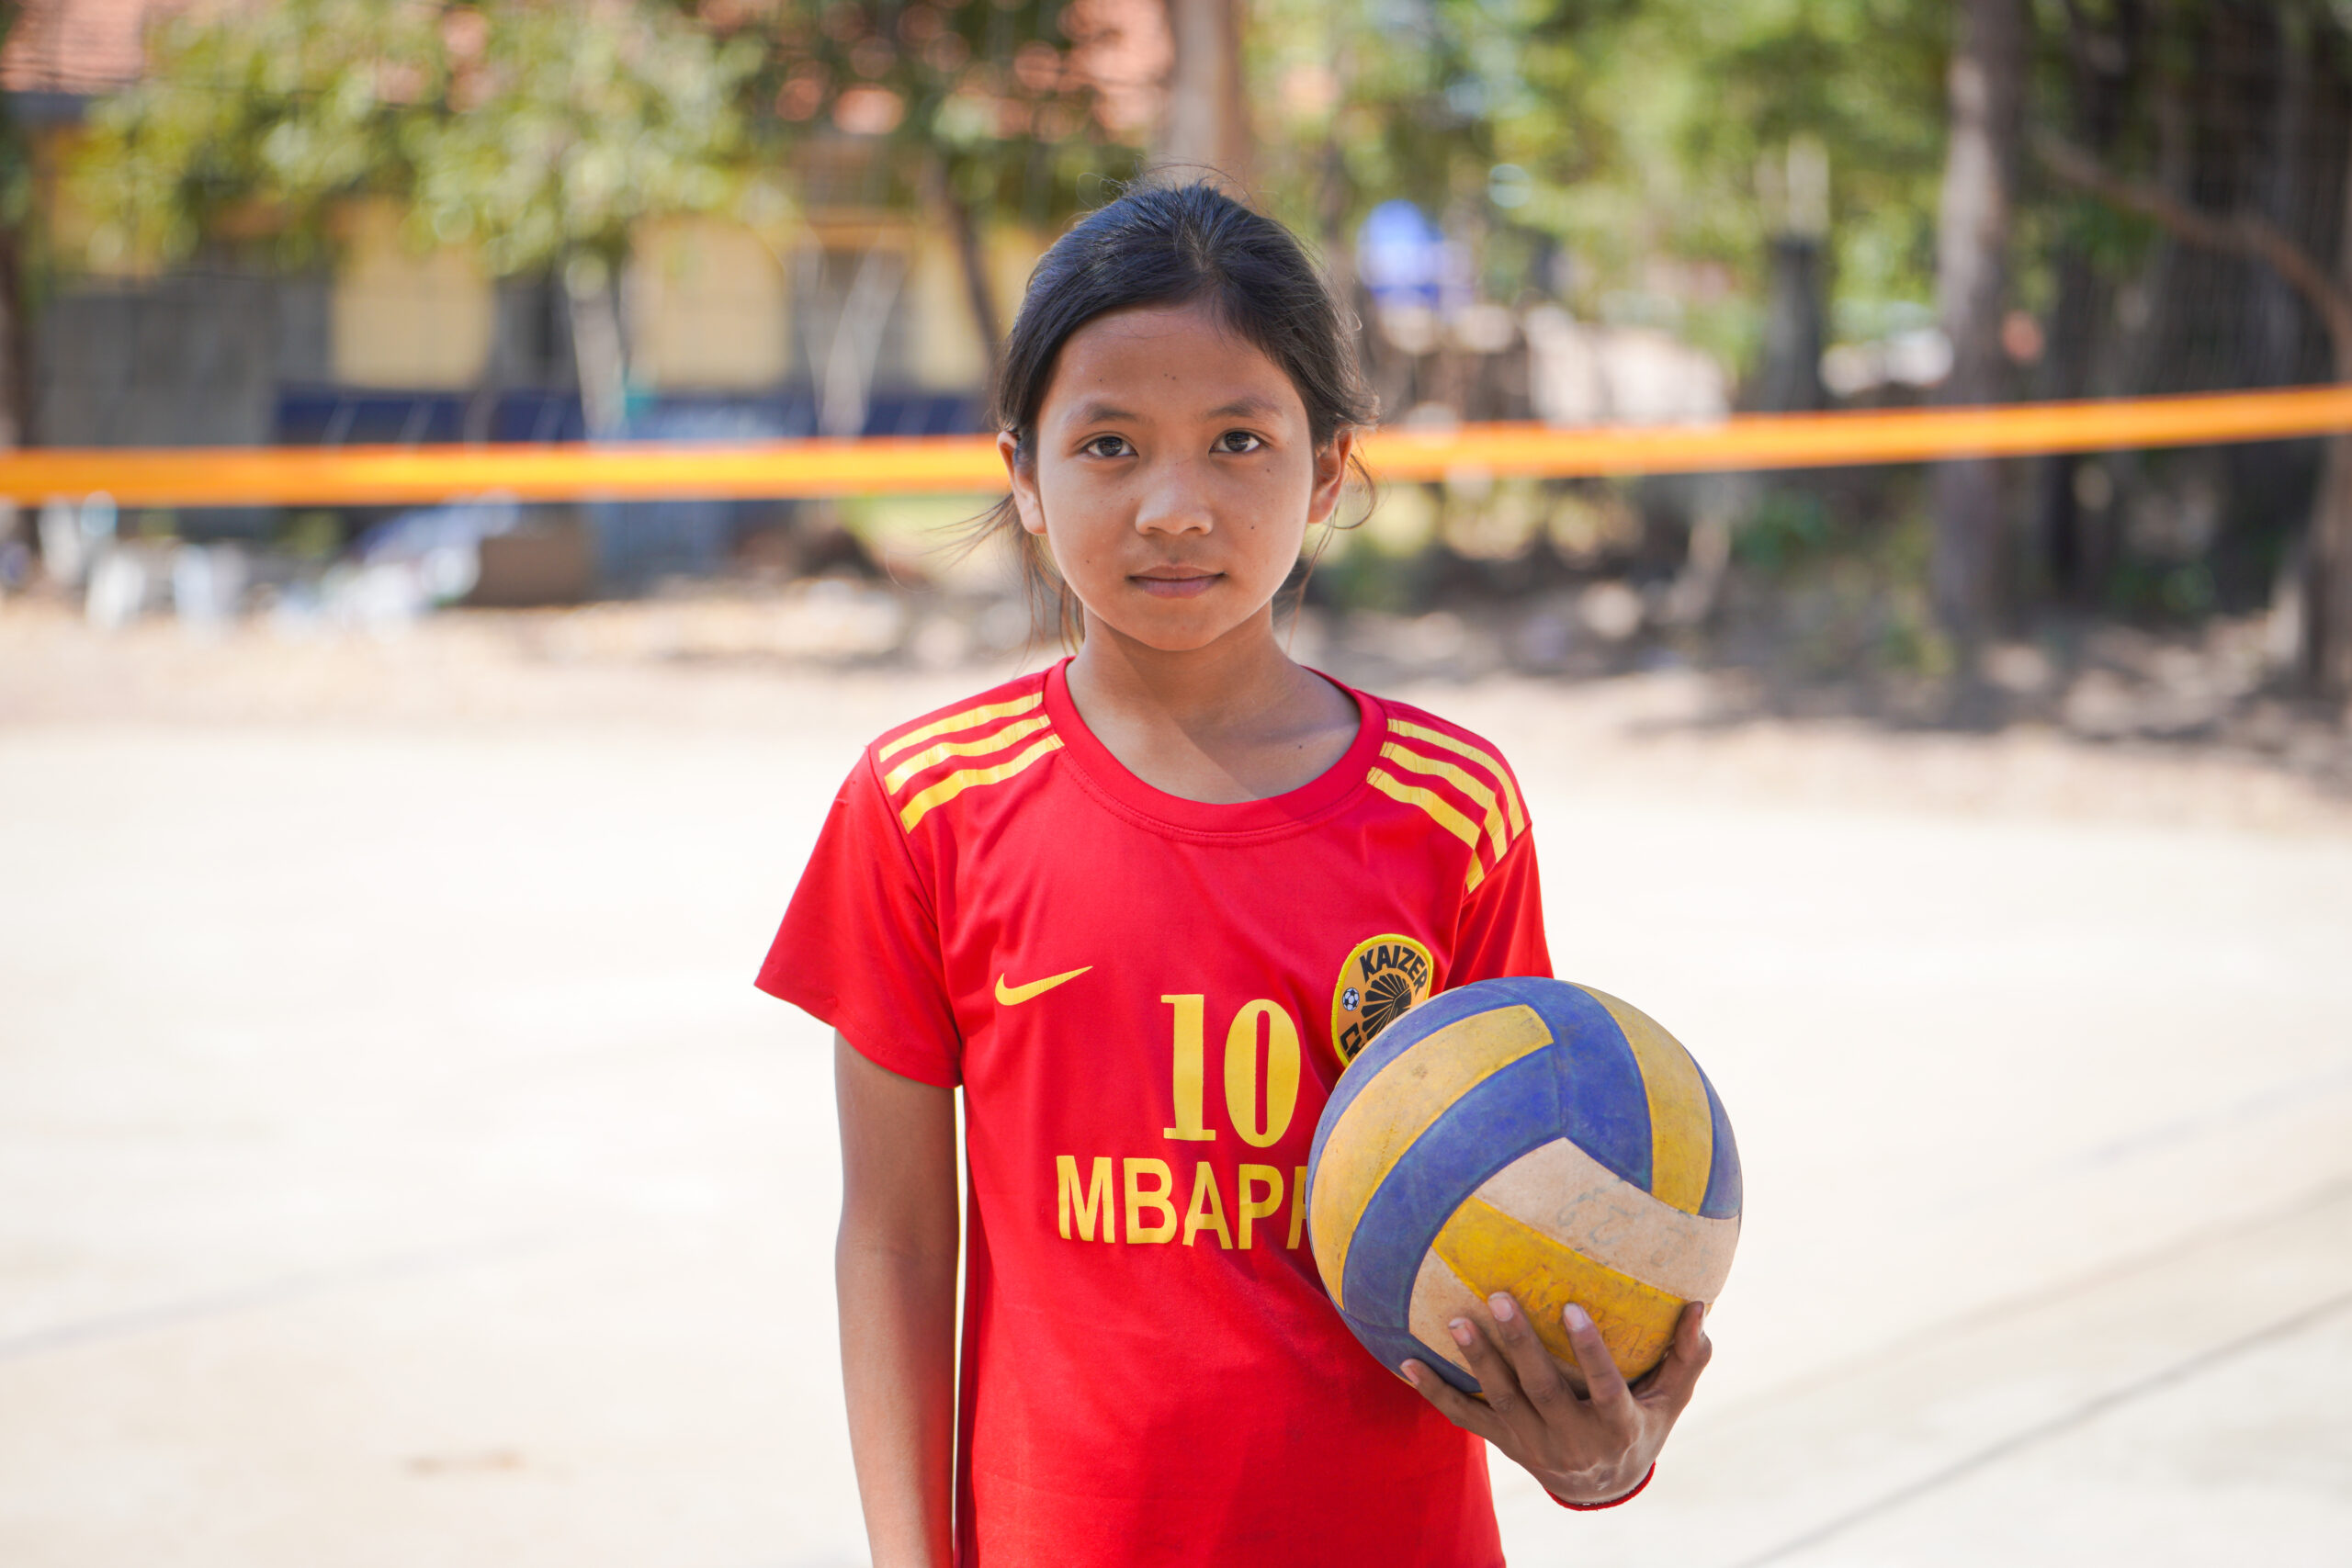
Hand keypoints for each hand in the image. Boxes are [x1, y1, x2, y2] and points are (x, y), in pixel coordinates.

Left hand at [1401, 1297, 1709, 1506]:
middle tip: (1499, 1297)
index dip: (1588, 1350)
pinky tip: (1405, 1363)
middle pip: (1542, 1390)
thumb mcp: (1670, 1399)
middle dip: (1520, 1346)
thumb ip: (1685, 1356)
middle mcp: (1572, 1440)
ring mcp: (1534, 1445)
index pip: (1603, 1386)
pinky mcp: (1504, 1444)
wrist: (1602, 1487)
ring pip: (1502, 1402)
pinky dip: (1434, 1393)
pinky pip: (1466, 1418)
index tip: (1570, 1308)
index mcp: (1616, 1424)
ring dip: (1477, 1361)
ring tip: (1455, 1320)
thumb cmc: (1641, 1424)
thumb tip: (1699, 1304)